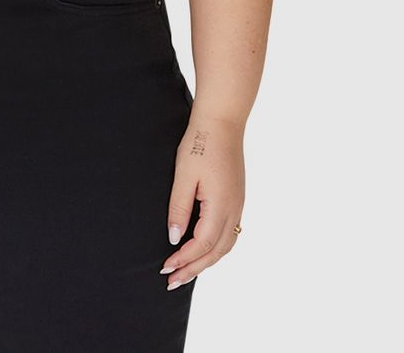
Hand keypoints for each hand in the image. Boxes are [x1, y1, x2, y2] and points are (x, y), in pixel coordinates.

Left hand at [161, 112, 245, 289]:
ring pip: (226, 245)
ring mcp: (238, 204)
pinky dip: (215, 247)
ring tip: (186, 271)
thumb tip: (175, 239)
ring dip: (206, 261)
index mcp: (221, 205)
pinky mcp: (236, 198)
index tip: (165, 268)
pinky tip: (202, 248)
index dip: (184, 260)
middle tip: (172, 281)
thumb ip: (179, 208)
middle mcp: (234, 209)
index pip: (202, 245)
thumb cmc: (200, 143)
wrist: (222, 121)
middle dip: (194, 268)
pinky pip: (229, 232)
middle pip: (216, 252)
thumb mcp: (184, 175)